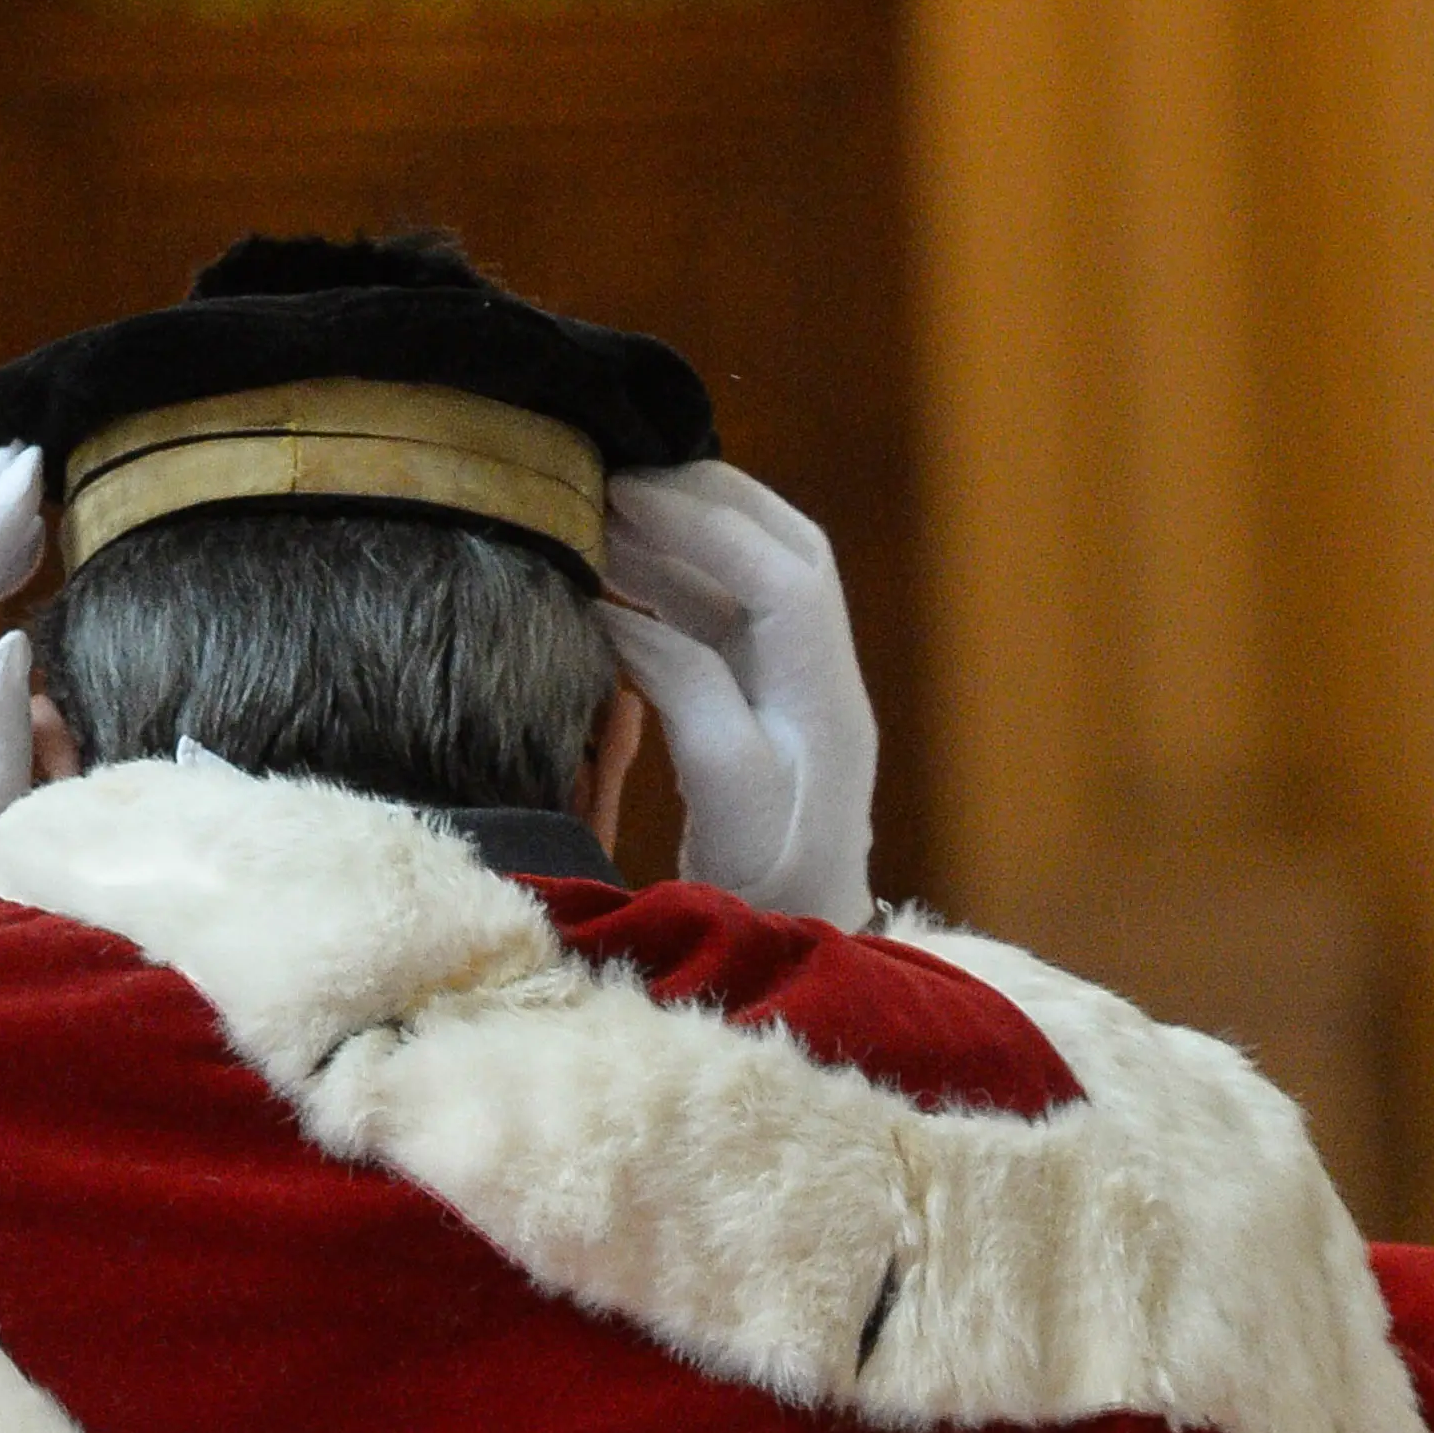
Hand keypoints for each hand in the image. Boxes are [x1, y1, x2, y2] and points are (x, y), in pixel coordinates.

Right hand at [602, 463, 876, 929]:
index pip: (783, 574)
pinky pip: (724, 616)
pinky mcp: (766, 706)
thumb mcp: (729, 804)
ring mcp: (799, 689)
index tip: (625, 495)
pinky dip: (672, 579)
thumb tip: (621, 616)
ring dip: (684, 532)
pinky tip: (613, 570)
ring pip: (753, 572)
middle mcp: (825, 680)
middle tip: (614, 477)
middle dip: (705, 498)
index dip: (705, 525)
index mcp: (830, 703)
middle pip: (785, 546)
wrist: (801, 955)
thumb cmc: (769, 900)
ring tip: (603, 510)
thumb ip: (688, 698)